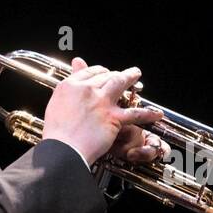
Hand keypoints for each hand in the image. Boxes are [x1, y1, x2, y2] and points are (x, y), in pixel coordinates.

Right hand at [42, 57, 163, 164]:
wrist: (62, 148)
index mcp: (70, 85)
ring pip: (119, 83)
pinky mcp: (113, 117)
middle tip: (121, 75)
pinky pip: (134, 113)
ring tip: (136, 75)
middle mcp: (86, 89)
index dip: (99, 72)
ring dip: (130, 77)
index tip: (103, 74)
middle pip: (105, 75)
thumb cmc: (57, 132)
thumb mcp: (56, 103)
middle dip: (115, 74)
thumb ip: (69, 85)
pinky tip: (156, 113)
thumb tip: (75, 64)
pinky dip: (148, 114)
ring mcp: (101, 102)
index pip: (89, 71)